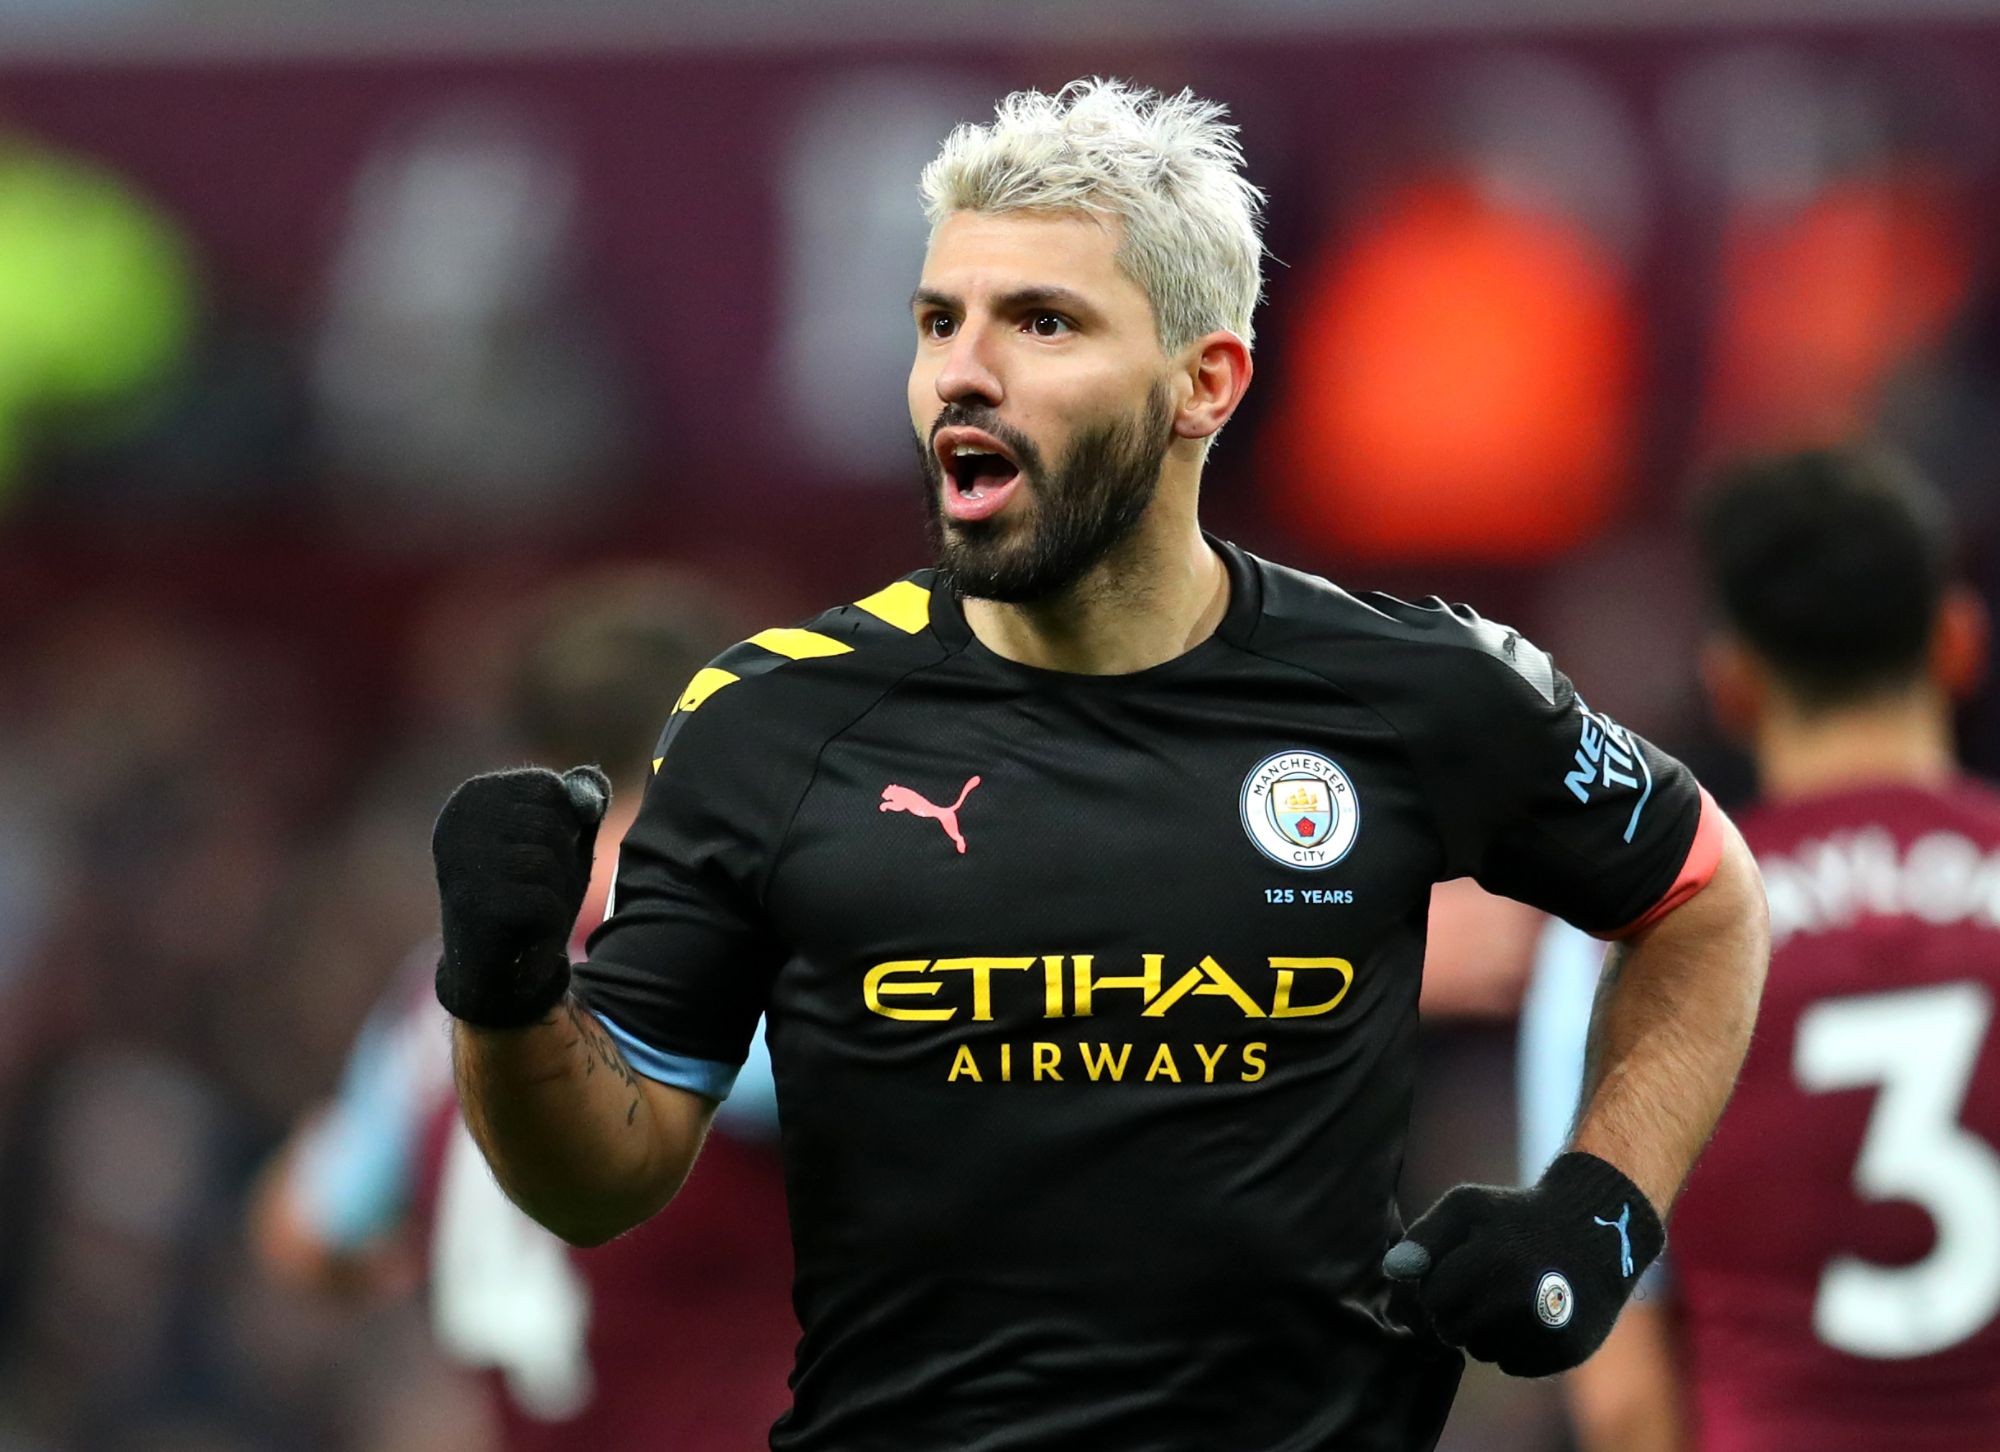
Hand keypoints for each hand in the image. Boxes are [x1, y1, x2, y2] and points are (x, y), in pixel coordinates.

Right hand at [432, 765, 610, 1027]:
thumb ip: (578, 801)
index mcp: (472, 796)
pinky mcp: (472, 905)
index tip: (532, 856)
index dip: (564, 827)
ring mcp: (459, 862)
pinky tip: (526, 936)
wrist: (498, 975)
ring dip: (555, 892)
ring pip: (548, 860)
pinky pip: (543, 901)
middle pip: (551, 820)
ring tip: (527, 912)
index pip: (550, 786)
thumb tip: (589, 791)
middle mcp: (455, 821)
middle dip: (560, 860)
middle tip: (531, 890)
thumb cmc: (532, 896)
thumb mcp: (563, 840)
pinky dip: (549, 923)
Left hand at [1383, 1151, 1663, 1376]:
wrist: (1597, 1231)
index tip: (1458, 1265)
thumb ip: (1425, 1237)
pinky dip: (1513, 1344)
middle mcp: (1520, 1302)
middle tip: (1481, 1280)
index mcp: (1490, 1262)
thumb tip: (1392, 1272)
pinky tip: (1531, 1312)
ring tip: (1510, 1292)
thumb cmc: (1518, 1216)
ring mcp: (1545, 1332)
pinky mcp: (1564, 1353)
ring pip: (1480, 1350)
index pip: (1430, 1299)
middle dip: (1454, 1309)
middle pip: (1450, 1330)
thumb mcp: (1467, 1207)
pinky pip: (1512, 1363)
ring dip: (1482, 1329)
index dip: (1438, 1284)